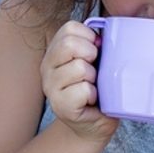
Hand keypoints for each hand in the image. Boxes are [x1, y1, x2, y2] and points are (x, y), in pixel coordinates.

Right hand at [40, 21, 118, 141]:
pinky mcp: (60, 105)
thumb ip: (94, 43)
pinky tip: (91, 101)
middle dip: (91, 55)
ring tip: (93, 87)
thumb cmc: (99, 90)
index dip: (89, 37)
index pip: (70, 28)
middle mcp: (46, 67)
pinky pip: (84, 90)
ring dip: (94, 79)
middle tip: (95, 70)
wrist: (93, 124)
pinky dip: (94, 95)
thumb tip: (106, 30)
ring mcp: (50, 87)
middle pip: (69, 45)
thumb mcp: (95, 61)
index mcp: (55, 51)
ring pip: (79, 68)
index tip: (96, 52)